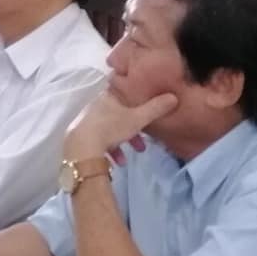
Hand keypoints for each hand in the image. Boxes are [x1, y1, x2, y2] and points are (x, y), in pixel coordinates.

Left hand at [63, 89, 177, 165]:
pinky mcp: (82, 136)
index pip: (124, 93)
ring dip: (124, 142)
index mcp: (108, 96)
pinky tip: (118, 162)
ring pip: (111, 129)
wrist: (82, 147)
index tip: (145, 109)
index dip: (135, 100)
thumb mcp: (138, 119)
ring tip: (134, 153)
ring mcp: (88, 121)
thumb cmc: (111, 127)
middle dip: (134, 128)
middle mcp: (96, 106)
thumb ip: (155, 109)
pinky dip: (112, 150)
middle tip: (143, 140)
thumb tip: (174, 97)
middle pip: (119, 114)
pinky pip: (101, 141)